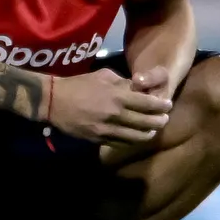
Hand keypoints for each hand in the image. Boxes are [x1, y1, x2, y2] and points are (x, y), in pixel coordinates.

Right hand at [47, 65, 173, 147]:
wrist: (52, 101)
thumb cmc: (78, 84)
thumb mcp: (102, 76)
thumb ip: (123, 83)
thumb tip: (139, 88)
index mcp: (118, 96)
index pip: (149, 104)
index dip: (162, 105)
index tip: (167, 105)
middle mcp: (116, 114)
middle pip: (148, 122)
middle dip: (160, 121)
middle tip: (164, 118)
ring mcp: (107, 129)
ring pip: (138, 136)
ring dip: (149, 133)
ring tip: (152, 130)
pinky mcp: (99, 139)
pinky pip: (122, 143)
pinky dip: (133, 140)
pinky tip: (135, 136)